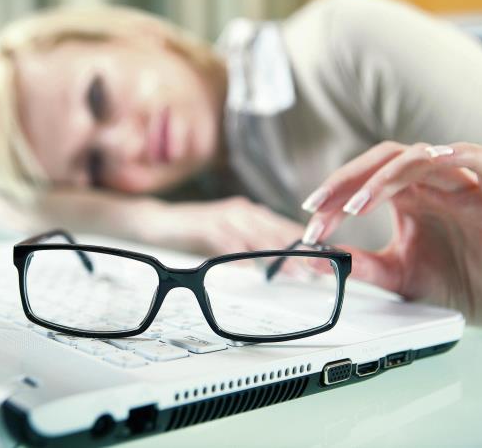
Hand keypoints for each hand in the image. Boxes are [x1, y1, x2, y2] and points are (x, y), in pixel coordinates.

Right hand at [139, 196, 304, 255]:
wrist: (159, 220)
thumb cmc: (196, 231)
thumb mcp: (229, 239)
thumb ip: (251, 247)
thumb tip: (276, 266)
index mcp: (249, 212)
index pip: (282, 226)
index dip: (303, 242)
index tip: (322, 258)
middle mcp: (240, 210)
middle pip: (274, 231)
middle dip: (296, 250)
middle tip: (316, 268)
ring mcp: (223, 215)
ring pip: (255, 235)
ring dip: (275, 254)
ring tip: (293, 270)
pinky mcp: (204, 223)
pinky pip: (226, 240)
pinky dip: (239, 254)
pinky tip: (250, 268)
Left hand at [301, 141, 481, 330]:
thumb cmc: (452, 284)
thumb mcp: (394, 275)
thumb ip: (359, 265)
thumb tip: (314, 257)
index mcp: (408, 196)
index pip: (364, 178)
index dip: (334, 194)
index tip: (310, 219)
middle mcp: (432, 185)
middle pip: (386, 159)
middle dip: (348, 180)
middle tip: (320, 206)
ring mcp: (464, 188)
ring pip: (424, 157)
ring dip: (386, 176)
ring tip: (357, 205)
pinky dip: (461, 154)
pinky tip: (435, 158)